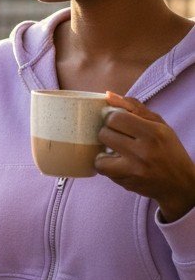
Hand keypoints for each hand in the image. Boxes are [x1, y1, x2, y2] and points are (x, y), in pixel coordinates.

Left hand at [95, 91, 194, 221]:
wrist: (180, 183)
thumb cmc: (169, 150)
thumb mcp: (159, 125)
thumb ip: (134, 107)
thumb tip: (108, 95)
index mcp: (153, 132)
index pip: (115, 118)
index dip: (111, 118)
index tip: (116, 121)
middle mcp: (143, 150)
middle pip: (104, 134)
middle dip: (107, 133)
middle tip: (116, 136)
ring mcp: (134, 169)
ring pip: (100, 156)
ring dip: (103, 152)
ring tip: (113, 151)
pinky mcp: (127, 183)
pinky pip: (104, 170)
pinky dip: (107, 166)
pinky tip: (117, 163)